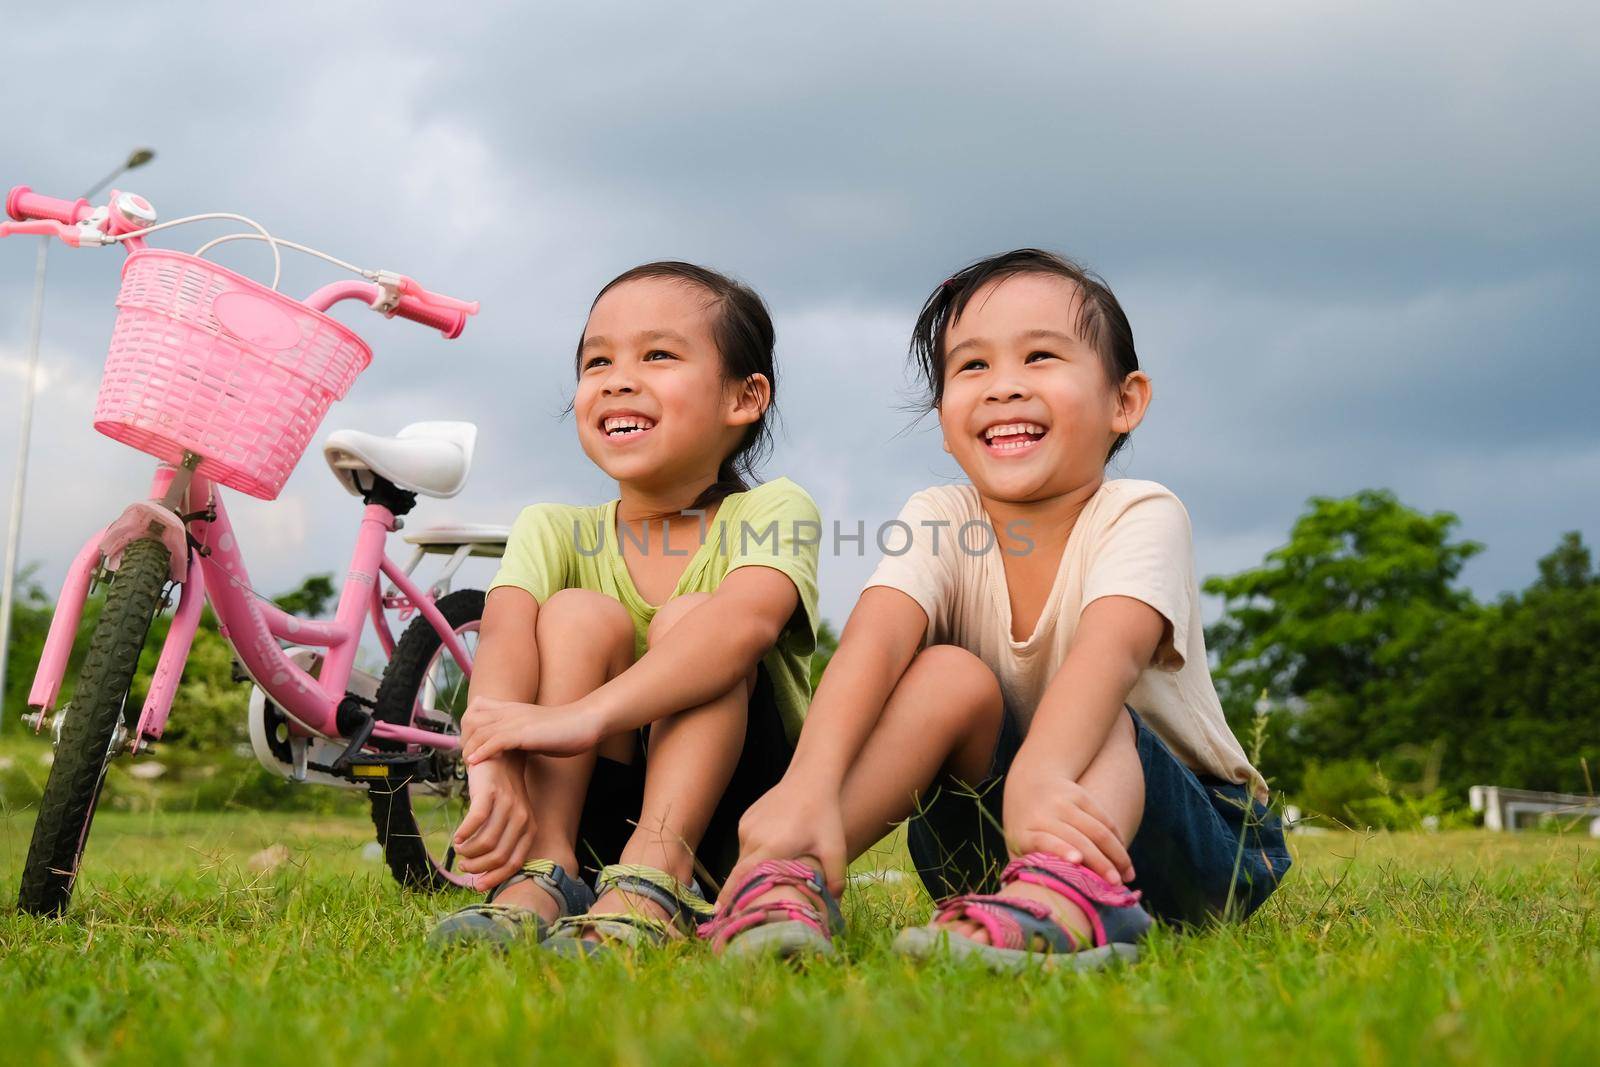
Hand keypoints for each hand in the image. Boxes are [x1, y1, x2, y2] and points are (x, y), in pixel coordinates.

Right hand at [452, 754, 534, 890]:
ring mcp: (507, 805)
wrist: (500, 755)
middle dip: (478, 867)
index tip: (477, 884)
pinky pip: (476, 821)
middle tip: (463, 865)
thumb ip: (501, 840)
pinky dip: (464, 834)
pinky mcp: (490, 793)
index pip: (513, 863)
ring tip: (459, 849)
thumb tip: (482, 871)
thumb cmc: (500, 793)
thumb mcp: (508, 817)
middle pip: (498, 857)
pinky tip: (457, 837)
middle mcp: (521, 818)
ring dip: (468, 852)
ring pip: (486, 842)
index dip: (494, 877)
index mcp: (528, 828)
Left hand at [461, 695, 602, 762]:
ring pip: (480, 731)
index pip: (478, 709)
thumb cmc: (566, 730)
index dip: (468, 726)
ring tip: (466, 764)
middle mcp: (510, 712)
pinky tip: (474, 763)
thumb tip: (514, 748)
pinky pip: (494, 741)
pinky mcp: (524, 733)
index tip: (468, 745)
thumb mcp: (537, 729)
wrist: (586, 722)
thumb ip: (522, 734)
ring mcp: (516, 721)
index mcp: (513, 709)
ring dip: (469, 748)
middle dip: (464, 739)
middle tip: (464, 758)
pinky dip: (481, 752)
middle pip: (472, 720)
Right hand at [718, 777, 847, 904]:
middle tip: (737, 913)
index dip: (731, 897)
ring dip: (750, 872)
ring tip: (762, 882)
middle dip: (737, 892)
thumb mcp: (835, 848)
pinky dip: (753, 855)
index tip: (720, 916)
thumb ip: (834, 879)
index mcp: (772, 846)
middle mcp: (754, 836)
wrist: (810, 779)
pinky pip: (745, 845)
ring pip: (742, 859)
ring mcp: (747, 826)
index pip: (744, 878)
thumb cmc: (825, 814)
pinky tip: (769, 855)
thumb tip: (832, 905)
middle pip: (740, 872)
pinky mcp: (745, 819)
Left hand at [1002, 749, 1134, 884]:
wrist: (1030, 783)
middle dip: (1100, 863)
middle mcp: (1044, 814)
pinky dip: (1117, 839)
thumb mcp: (1017, 847)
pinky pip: (1104, 819)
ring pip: (1097, 830)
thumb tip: (1039, 902)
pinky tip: (1124, 856)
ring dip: (1116, 854)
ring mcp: (1063, 802)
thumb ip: (1026, 870)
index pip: (1044, 840)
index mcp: (1025, 832)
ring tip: (1128, 875)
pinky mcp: (1080, 794)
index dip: (1061, 849)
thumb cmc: (1025, 828)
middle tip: (1116, 885)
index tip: (1077, 861)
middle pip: (1077, 839)